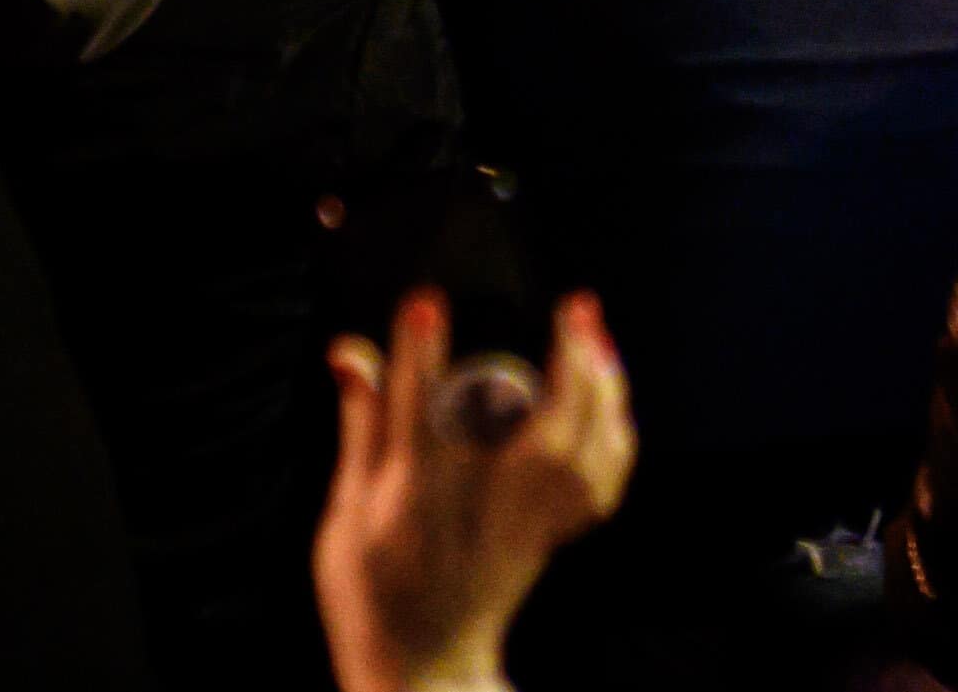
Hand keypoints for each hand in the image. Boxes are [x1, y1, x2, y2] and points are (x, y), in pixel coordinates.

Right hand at [316, 289, 633, 691]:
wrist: (421, 666)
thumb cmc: (372, 587)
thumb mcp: (344, 513)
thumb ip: (360, 429)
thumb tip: (350, 352)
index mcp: (414, 494)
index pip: (414, 412)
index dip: (417, 355)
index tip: (425, 302)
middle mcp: (476, 503)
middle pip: (535, 428)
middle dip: (565, 360)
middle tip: (575, 303)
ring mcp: (521, 521)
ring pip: (579, 452)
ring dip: (599, 389)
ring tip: (597, 335)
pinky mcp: (548, 535)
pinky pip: (598, 486)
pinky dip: (613, 438)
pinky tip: (610, 397)